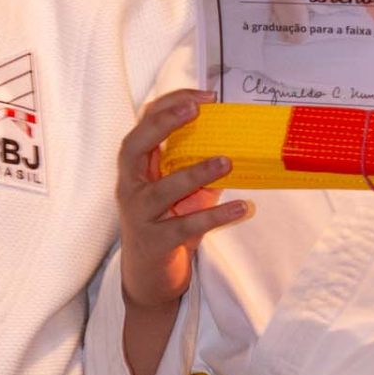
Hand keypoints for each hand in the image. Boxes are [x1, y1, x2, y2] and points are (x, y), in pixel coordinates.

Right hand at [117, 88, 250, 374]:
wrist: (148, 280)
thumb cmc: (167, 226)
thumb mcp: (180, 191)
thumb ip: (196, 165)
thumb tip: (236, 139)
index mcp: (136, 168)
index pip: (144, 124)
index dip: (170, 104)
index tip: (204, 94)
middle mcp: (130, 187)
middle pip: (135, 146)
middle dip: (164, 123)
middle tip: (196, 109)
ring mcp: (139, 216)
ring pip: (161, 190)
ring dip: (195, 173)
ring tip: (226, 162)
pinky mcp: (155, 243)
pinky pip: (185, 227)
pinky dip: (215, 215)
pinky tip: (242, 208)